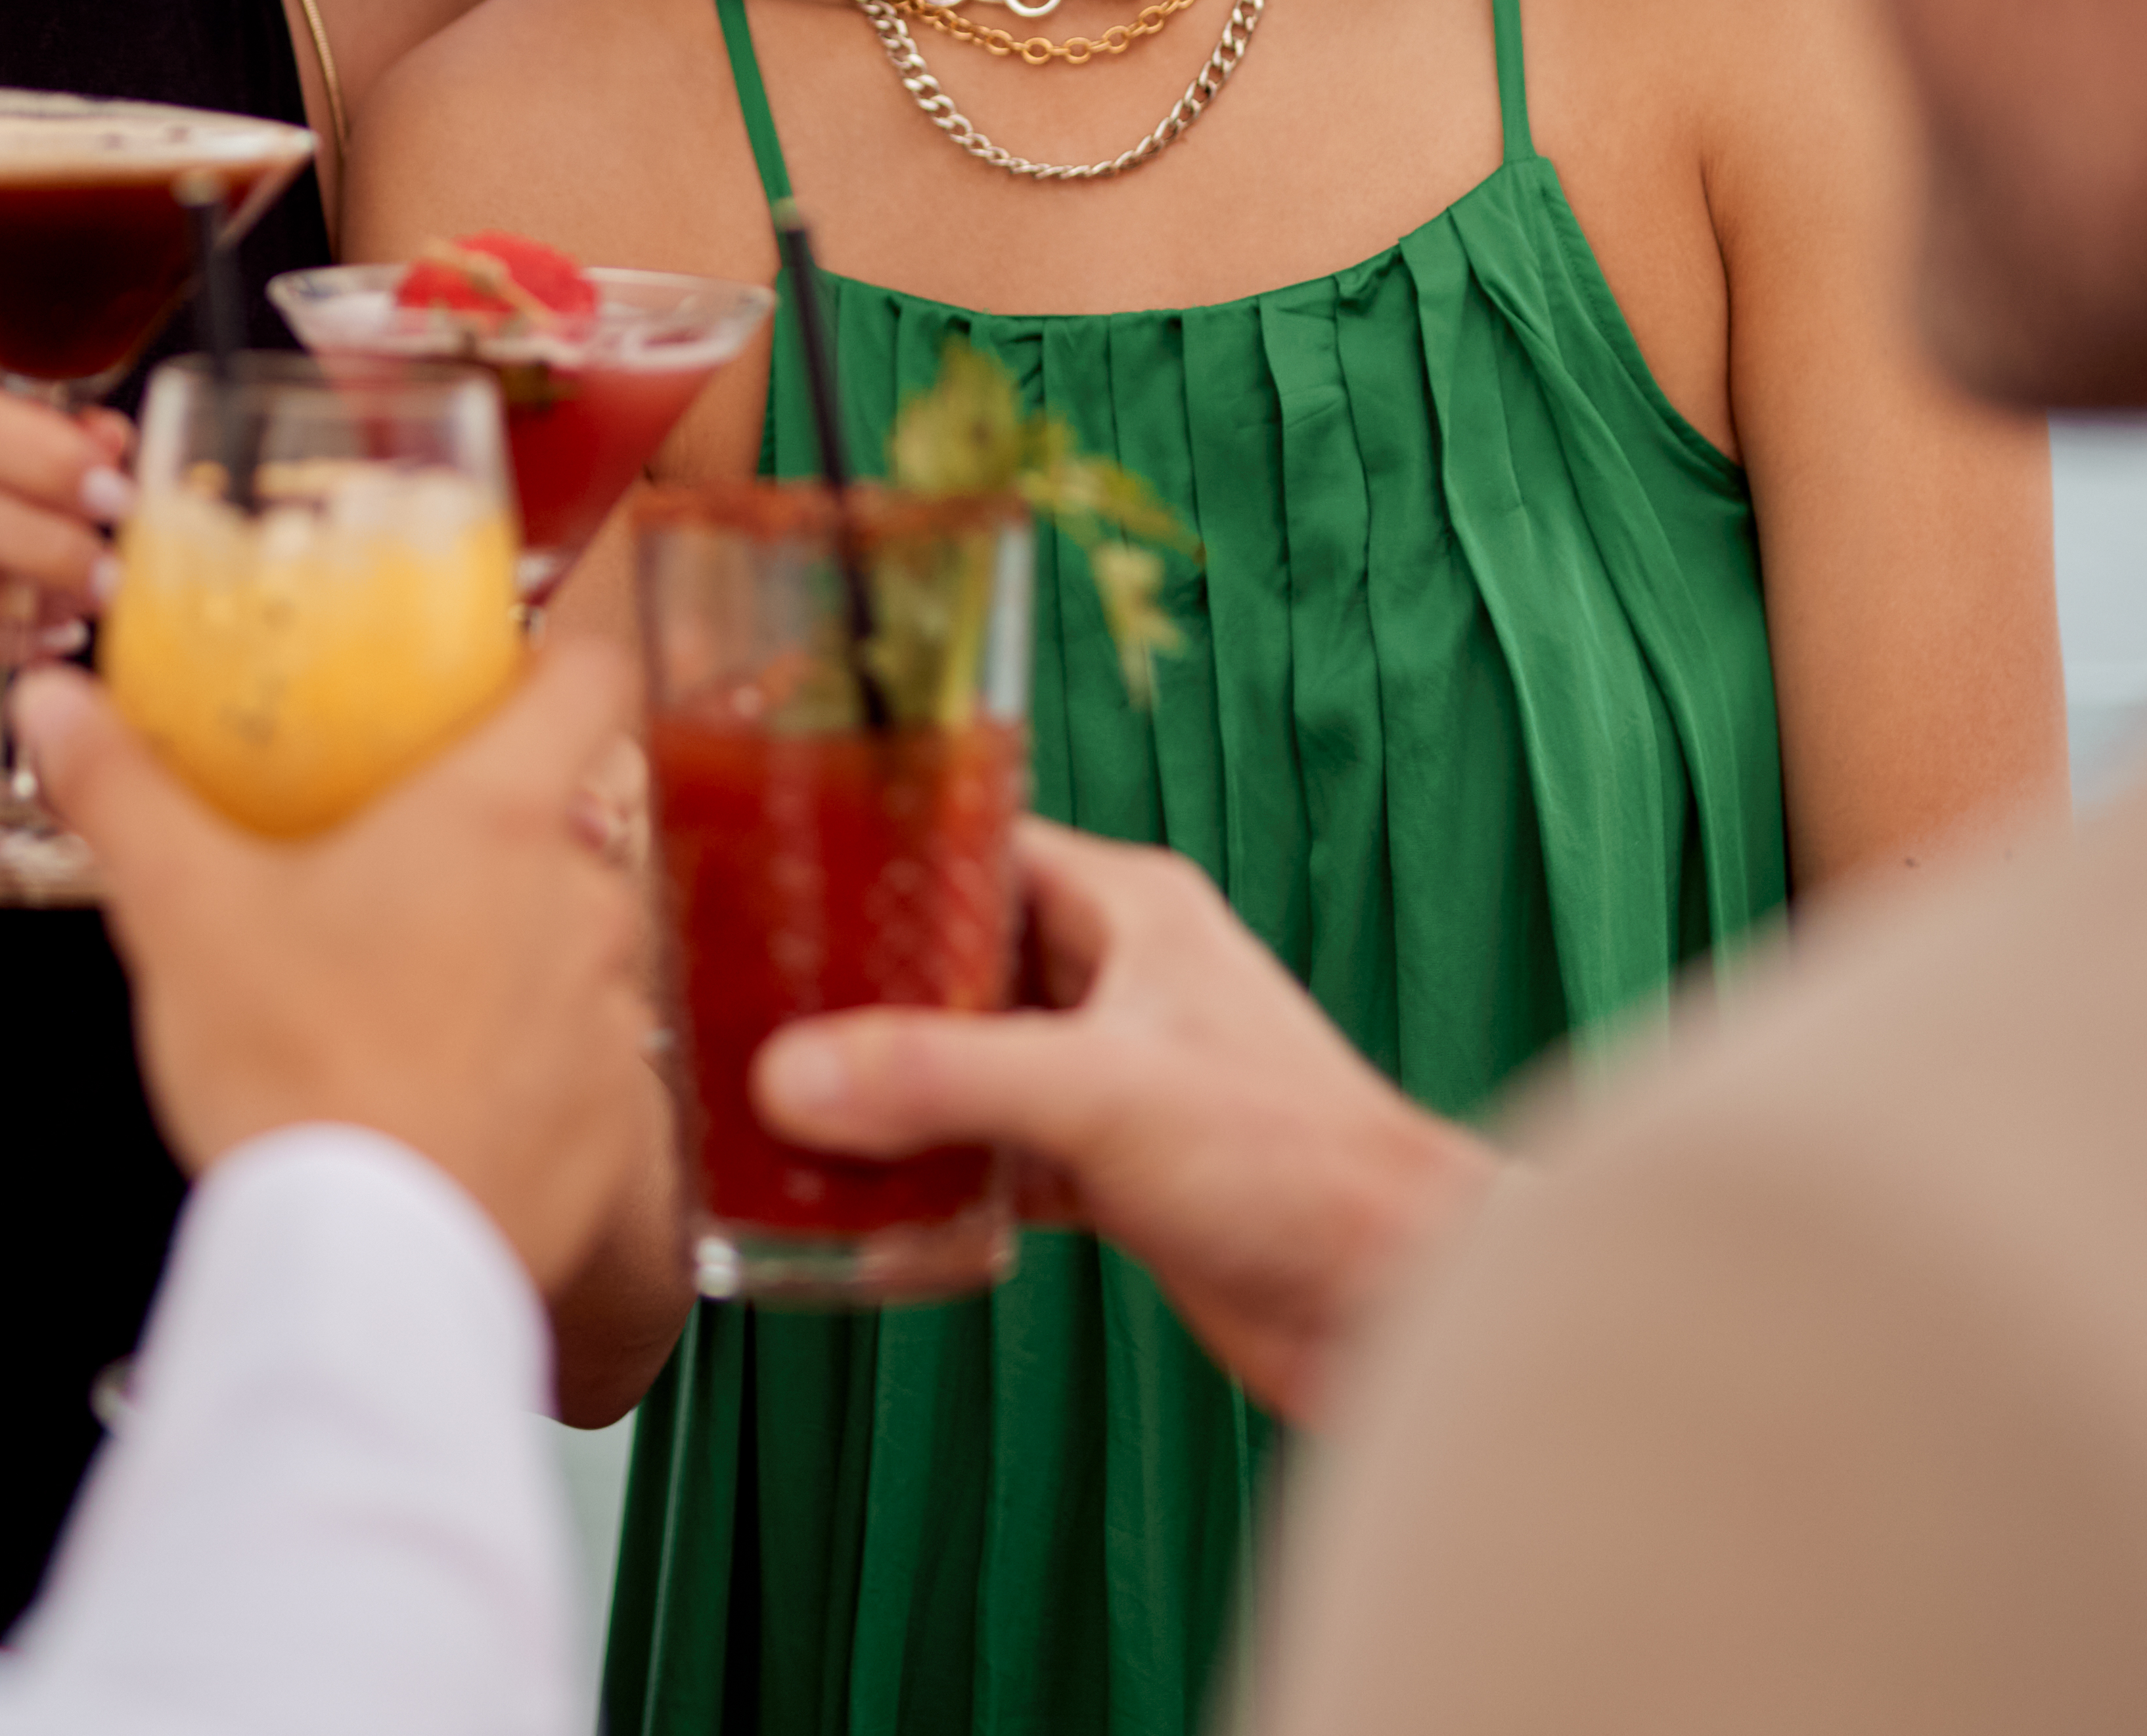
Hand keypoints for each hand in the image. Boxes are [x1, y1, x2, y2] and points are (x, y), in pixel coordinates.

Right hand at [26, 632, 656, 1296]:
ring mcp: (608, 1007)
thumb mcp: (181, 913)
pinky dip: (532, 1055)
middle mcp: (580, 896)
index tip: (503, 679)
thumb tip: (60, 703)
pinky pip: (586, 1051)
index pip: (590, 678)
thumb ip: (122, 792)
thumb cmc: (291, 1075)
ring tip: (412, 985)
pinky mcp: (613, 1110)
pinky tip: (446, 1081)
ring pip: (580, 935)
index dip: (558, 661)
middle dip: (503, 829)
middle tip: (406, 861)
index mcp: (496, 816)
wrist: (364, 1265)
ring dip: (519, 944)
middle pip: (573, 814)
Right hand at [749, 819, 1492, 1422]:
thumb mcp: (1098, 1097)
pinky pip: (1001, 1151)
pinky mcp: (1122, 1170)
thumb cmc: (1298, 1165)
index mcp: (1131, 910)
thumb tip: (791, 1075)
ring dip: (896, 1084)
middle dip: (866, 983)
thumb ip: (941, 1080)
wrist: (1395, 1303)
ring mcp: (1121, 1075)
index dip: (880, 852)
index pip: (978, 843)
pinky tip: (870, 1196)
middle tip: (751, 998)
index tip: (777, 870)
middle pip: (961, 955)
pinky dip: (939, 1170)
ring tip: (783, 1095)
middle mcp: (1123, 978)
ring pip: (975, 1058)